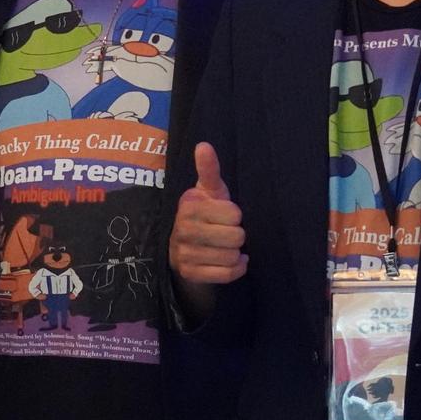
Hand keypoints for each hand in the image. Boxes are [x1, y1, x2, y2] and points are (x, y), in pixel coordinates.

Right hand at [169, 142, 247, 284]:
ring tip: (228, 246)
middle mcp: (182, 229)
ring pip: (231, 257)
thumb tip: (203, 145)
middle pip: (235, 237)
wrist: (185, 246)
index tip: (227, 215)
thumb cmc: (205, 213)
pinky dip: (236, 268)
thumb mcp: (209, 190)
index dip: (236, 215)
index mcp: (189, 206)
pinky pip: (226, 274)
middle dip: (237, 236)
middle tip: (229, 232)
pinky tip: (235, 260)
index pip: (234, 214)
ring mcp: (184, 253)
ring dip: (236, 253)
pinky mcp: (189, 273)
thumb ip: (209, 169)